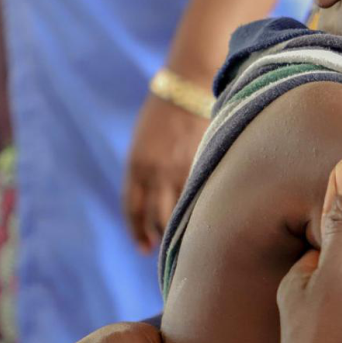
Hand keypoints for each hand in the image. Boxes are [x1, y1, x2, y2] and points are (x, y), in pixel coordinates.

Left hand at [123, 94, 207, 253]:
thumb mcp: (145, 143)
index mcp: (136, 166)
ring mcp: (182, 170)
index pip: (133, 209)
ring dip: (181, 230)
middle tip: (165, 254)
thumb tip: (156, 200)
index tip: (143, 248)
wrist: (188, 87)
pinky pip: (200, 196)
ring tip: (188, 244)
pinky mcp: (203, 164)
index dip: (137, 232)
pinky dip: (202, 211)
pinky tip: (208, 220)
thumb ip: (146, 170)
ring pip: (180, 212)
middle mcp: (155, 173)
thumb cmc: (164, 113)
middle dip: (159, 238)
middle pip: (155, 218)